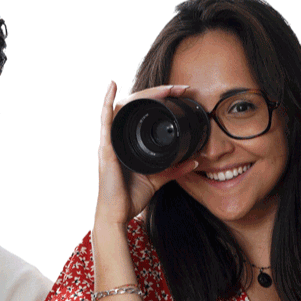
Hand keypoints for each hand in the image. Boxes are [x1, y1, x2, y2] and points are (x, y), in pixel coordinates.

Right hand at [96, 82, 198, 226]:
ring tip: (163, 87)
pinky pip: (105, 121)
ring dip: (142, 94)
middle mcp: (117, 138)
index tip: (181, 94)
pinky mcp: (106, 149)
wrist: (117, 215)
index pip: (143, 113)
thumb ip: (175, 169)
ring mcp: (110, 142)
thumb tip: (195, 161)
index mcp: (128, 142)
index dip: (161, 100)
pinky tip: (112, 86)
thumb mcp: (158, 178)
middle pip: (135, 105)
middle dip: (157, 93)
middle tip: (178, 88)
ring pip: (123, 107)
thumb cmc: (129, 197)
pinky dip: (106, 101)